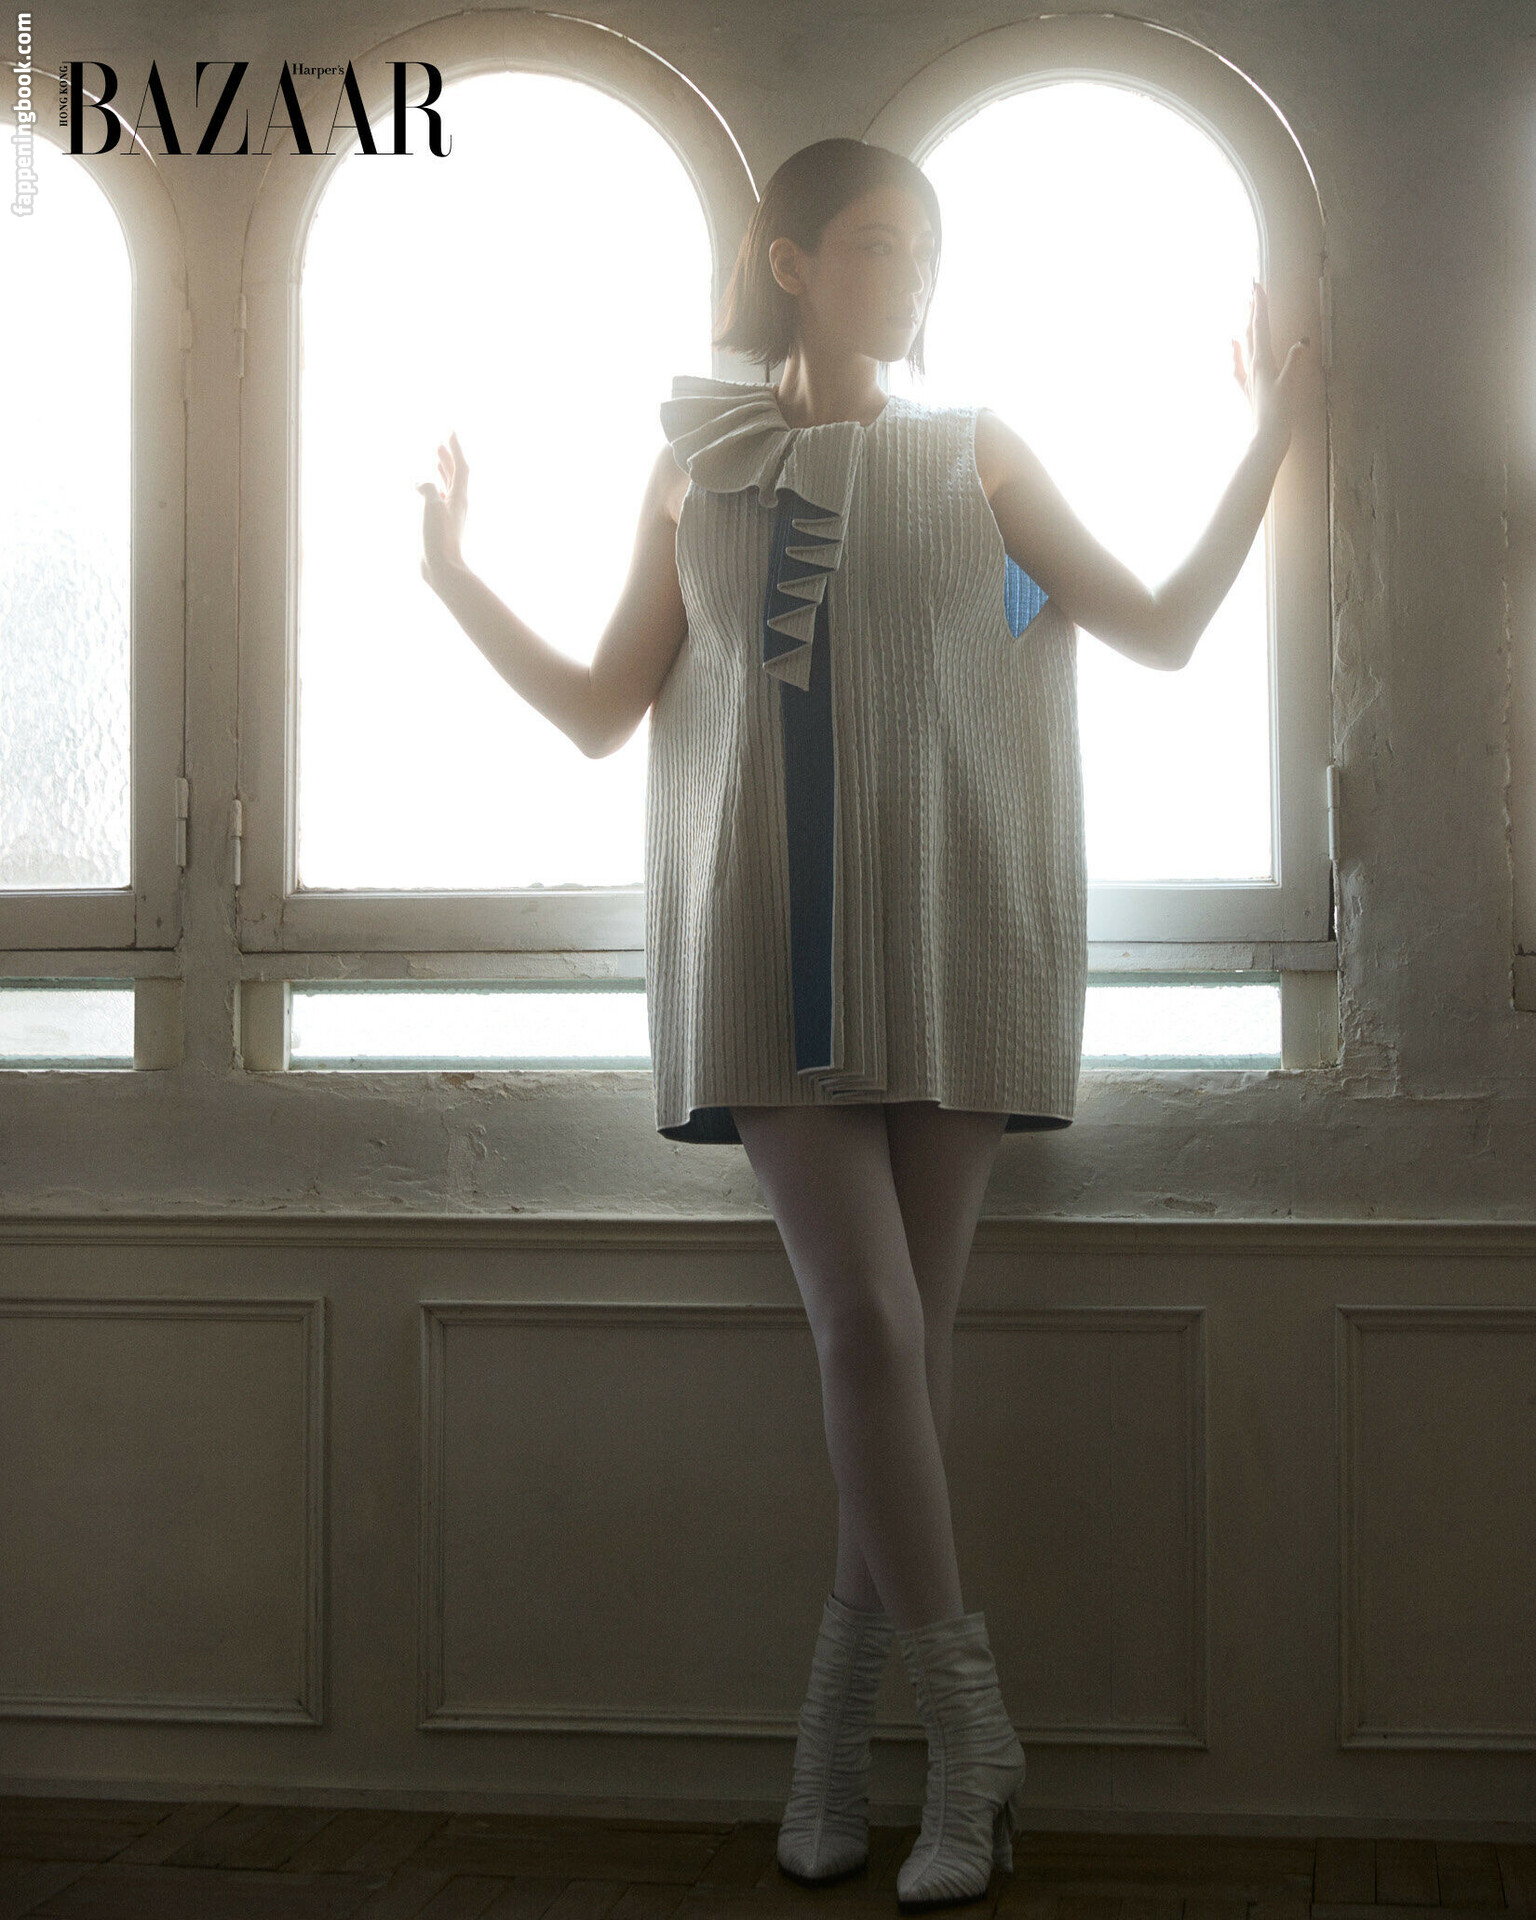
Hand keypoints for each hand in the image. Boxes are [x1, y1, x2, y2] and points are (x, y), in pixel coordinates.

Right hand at [417, 429, 467, 584]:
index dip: (455, 449)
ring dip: (442, 470)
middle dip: (448, 457)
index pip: (460, 467)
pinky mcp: (441, 526)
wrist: (442, 569)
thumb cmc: (438, 539)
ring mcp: (449, 516)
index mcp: (459, 498)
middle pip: (455, 474)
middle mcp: (457, 505)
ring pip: (447, 486)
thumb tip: (419, 483)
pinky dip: (433, 487)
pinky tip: (427, 488)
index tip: (450, 431)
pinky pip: (438, 499)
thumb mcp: (432, 508)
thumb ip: (428, 489)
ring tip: (436, 458)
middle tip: (441, 442)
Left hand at [1231, 282, 1309, 446]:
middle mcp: (1252, 365)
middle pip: (1250, 330)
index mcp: (1262, 361)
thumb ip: (1294, 362)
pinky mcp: (1248, 388)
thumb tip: (1300, 342)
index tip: (1256, 284)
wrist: (1266, 437)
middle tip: (1251, 287)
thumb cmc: (1278, 413)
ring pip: (1245, 344)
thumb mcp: (1289, 385)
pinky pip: (1239, 364)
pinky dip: (1236, 350)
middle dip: (1252, 308)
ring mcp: (1248, 377)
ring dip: (1245, 323)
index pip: (1260, 326)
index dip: (1259, 304)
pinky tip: (1232, 343)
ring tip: (1245, 307)